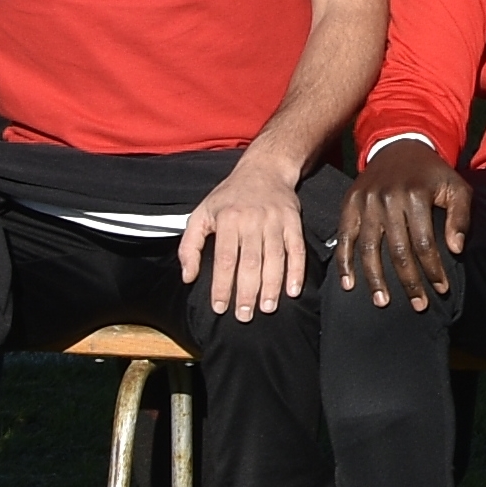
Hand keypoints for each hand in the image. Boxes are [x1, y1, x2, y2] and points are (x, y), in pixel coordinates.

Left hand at [176, 161, 311, 321]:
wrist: (264, 170)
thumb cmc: (229, 197)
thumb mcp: (201, 214)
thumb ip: (189, 246)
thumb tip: (188, 277)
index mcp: (228, 219)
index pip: (224, 259)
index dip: (222, 285)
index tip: (220, 307)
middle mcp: (252, 220)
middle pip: (250, 262)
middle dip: (247, 292)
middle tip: (244, 316)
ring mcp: (276, 221)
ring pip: (275, 259)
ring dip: (272, 286)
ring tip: (266, 308)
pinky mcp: (294, 222)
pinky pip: (297, 250)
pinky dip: (296, 271)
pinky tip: (292, 291)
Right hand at [343, 137, 466, 307]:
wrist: (400, 147)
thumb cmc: (433, 174)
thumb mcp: (456, 187)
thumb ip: (460, 216)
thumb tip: (455, 249)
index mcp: (415, 195)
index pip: (424, 243)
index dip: (433, 269)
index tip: (441, 289)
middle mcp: (388, 199)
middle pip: (397, 250)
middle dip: (409, 282)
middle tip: (418, 305)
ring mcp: (366, 202)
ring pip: (369, 248)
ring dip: (375, 279)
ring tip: (383, 302)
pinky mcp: (350, 203)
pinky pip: (345, 237)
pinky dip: (345, 262)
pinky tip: (348, 284)